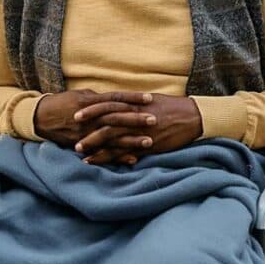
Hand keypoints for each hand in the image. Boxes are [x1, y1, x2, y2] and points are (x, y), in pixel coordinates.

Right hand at [33, 89, 155, 152]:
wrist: (39, 118)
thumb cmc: (62, 103)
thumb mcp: (80, 95)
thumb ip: (100, 99)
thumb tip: (118, 99)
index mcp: (90, 101)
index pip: (115, 98)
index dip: (133, 98)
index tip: (149, 98)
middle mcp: (89, 117)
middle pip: (116, 117)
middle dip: (136, 119)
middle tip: (154, 120)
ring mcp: (86, 132)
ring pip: (112, 137)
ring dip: (131, 140)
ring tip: (149, 142)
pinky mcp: (82, 145)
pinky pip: (103, 152)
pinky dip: (118, 156)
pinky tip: (133, 159)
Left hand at [74, 94, 202, 164]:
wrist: (192, 117)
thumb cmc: (173, 107)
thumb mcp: (151, 101)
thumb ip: (134, 104)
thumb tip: (121, 104)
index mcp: (135, 104)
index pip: (107, 105)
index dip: (91, 110)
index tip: (76, 115)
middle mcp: (135, 116)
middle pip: (105, 123)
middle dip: (88, 131)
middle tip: (72, 137)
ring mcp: (140, 131)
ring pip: (112, 139)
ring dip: (95, 147)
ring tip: (80, 153)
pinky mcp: (147, 145)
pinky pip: (125, 153)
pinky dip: (111, 158)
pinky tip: (99, 162)